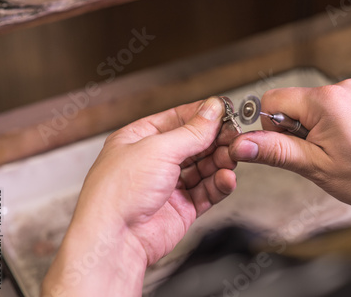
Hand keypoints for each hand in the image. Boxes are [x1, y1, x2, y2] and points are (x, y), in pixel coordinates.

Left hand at [42, 97, 237, 296]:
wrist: (115, 240)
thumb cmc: (118, 194)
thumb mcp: (158, 149)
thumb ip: (191, 132)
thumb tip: (211, 110)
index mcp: (139, 139)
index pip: (177, 120)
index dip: (202, 116)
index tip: (225, 112)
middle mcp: (153, 161)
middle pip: (193, 144)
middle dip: (215, 139)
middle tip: (235, 136)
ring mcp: (168, 185)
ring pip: (203, 167)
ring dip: (220, 161)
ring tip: (232, 157)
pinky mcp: (181, 208)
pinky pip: (207, 191)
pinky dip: (219, 184)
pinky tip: (227, 178)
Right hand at [229, 79, 350, 211]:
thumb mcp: (317, 167)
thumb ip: (276, 151)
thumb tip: (242, 144)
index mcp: (325, 101)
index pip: (271, 99)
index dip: (270, 126)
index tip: (285, 146)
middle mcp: (343, 88)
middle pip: (295, 102)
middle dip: (297, 129)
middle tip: (316, 155)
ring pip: (317, 107)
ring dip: (317, 129)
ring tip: (339, 153)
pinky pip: (340, 107)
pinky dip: (338, 125)